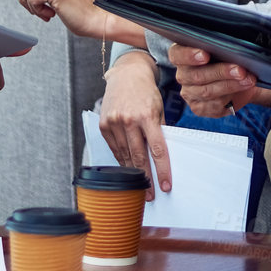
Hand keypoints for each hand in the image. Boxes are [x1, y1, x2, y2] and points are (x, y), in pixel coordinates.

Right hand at [101, 56, 169, 198]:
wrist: (126, 75)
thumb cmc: (146, 93)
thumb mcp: (159, 109)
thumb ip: (160, 131)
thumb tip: (162, 156)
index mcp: (147, 116)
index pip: (157, 149)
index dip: (162, 170)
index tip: (166, 185)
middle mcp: (128, 120)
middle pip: (139, 157)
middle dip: (146, 178)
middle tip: (151, 194)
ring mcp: (114, 123)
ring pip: (125, 155)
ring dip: (133, 172)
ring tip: (140, 184)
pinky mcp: (104, 125)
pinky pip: (114, 149)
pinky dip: (121, 159)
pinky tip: (127, 168)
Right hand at [164, 44, 270, 115]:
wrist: (241, 77)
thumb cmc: (230, 55)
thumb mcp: (225, 44)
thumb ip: (222, 38)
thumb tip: (236, 29)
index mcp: (181, 54)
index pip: (177, 54)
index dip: (189, 55)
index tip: (206, 54)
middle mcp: (182, 74)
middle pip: (196, 75)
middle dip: (221, 72)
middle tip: (240, 69)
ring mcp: (190, 93)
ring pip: (208, 91)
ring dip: (230, 85)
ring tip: (248, 79)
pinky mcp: (200, 108)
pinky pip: (214, 105)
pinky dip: (231, 98)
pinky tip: (244, 91)